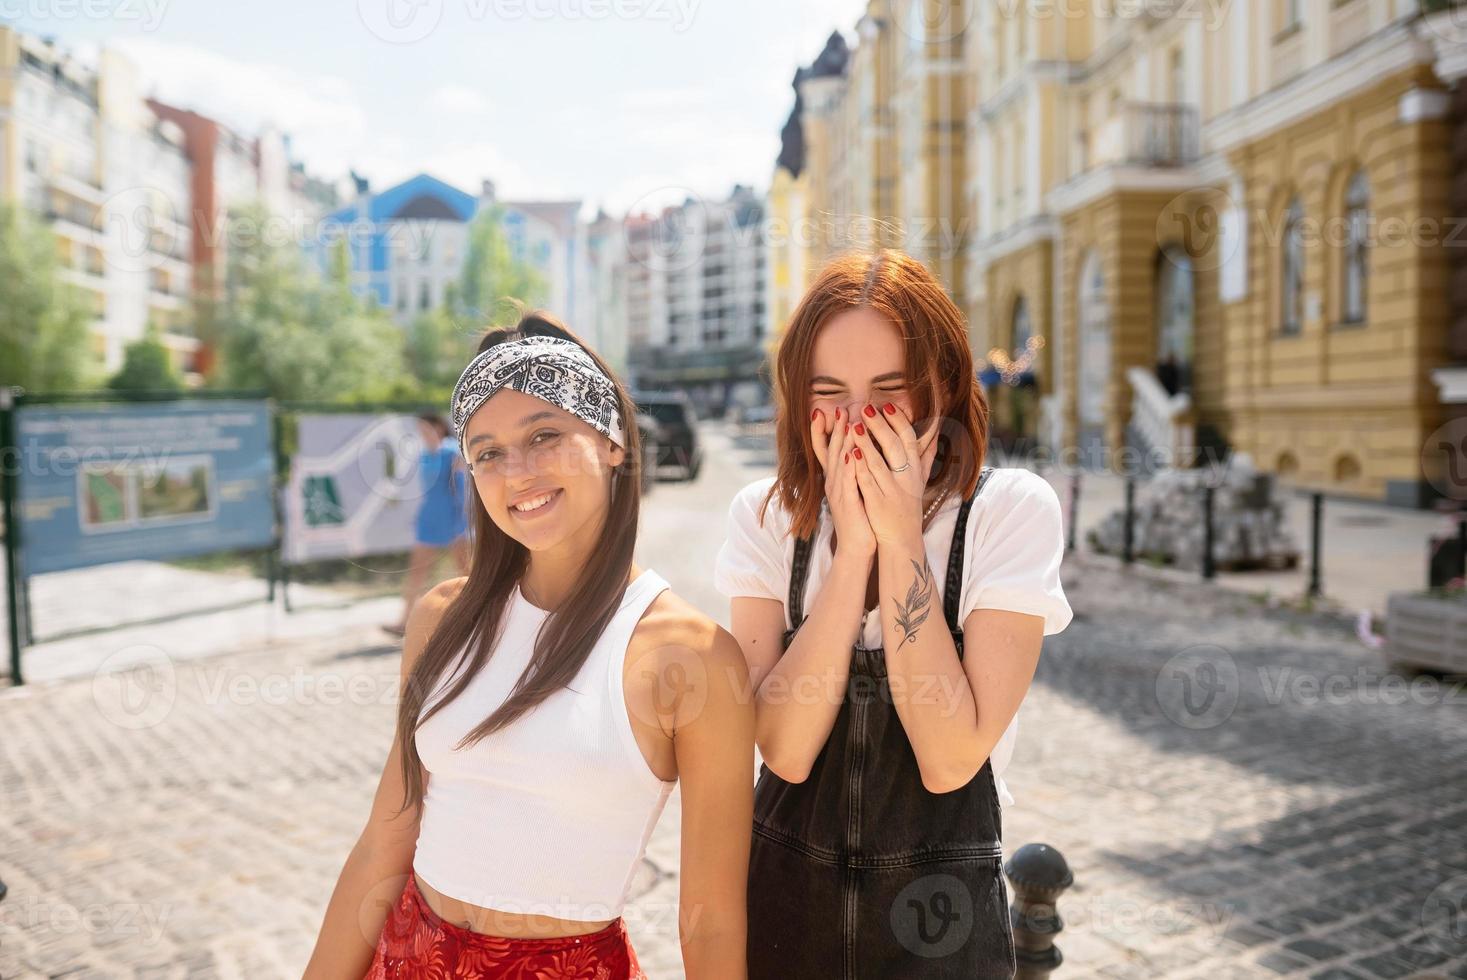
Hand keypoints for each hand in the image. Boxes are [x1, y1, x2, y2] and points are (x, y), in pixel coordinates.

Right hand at [811, 406, 875, 560]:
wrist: (857, 547)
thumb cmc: (860, 518)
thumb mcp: (855, 490)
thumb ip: (855, 470)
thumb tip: (858, 451)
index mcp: (835, 479)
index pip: (826, 450)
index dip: (823, 431)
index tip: (826, 411)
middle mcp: (833, 483)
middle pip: (832, 450)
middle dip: (835, 428)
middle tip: (839, 408)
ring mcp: (838, 493)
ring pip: (839, 462)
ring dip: (842, 441)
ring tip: (846, 422)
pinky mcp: (847, 504)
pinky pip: (848, 481)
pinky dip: (850, 466)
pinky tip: (854, 453)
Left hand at [847, 402, 939, 545]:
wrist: (902, 540)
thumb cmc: (908, 507)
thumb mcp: (921, 481)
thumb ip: (927, 456)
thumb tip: (937, 432)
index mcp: (915, 470)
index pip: (909, 440)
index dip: (899, 422)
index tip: (887, 405)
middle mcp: (906, 479)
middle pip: (894, 447)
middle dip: (880, 426)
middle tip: (866, 408)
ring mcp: (892, 491)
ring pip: (878, 463)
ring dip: (866, 442)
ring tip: (854, 425)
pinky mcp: (877, 503)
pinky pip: (867, 482)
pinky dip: (859, 467)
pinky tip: (850, 453)